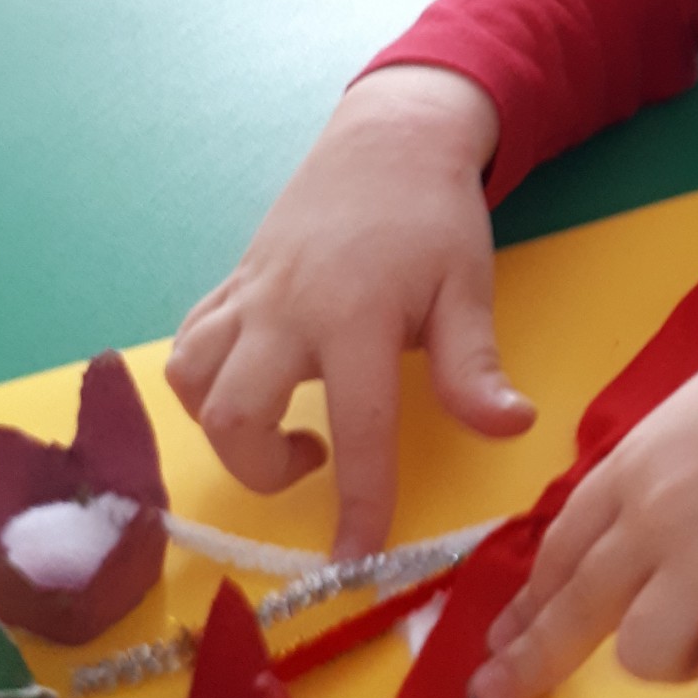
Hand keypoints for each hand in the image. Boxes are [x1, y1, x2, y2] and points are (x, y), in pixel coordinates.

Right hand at [166, 66, 532, 557]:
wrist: (388, 137)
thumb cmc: (436, 217)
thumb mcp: (469, 287)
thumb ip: (474, 366)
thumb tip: (510, 427)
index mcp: (356, 316)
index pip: (357, 429)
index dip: (359, 502)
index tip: (356, 560)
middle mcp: (287, 309)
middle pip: (231, 414)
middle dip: (260, 469)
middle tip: (315, 460)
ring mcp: (250, 294)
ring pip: (190, 378)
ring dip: (223, 425)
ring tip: (284, 423)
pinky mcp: (232, 282)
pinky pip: (187, 342)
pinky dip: (202, 379)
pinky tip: (251, 383)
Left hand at [468, 307, 697, 697]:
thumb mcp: (688, 417)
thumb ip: (644, 480)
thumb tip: (608, 550)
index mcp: (635, 468)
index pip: (558, 551)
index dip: (526, 606)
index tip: (503, 638)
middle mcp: (659, 519)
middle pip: (575, 612)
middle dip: (530, 663)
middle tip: (498, 694)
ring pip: (644, 657)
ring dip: (672, 656)